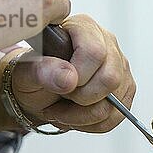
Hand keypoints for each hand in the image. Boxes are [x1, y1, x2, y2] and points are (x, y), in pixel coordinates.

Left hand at [11, 14, 135, 132]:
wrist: (39, 90)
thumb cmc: (34, 74)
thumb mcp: (26, 70)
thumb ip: (43, 70)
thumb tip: (69, 79)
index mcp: (85, 28)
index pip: (94, 52)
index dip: (78, 76)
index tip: (60, 84)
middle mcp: (109, 45)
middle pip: (111, 79)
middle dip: (82, 99)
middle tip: (62, 96)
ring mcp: (121, 69)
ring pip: (115, 103)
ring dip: (84, 116)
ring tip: (64, 111)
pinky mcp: (125, 91)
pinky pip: (116, 117)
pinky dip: (93, 124)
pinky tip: (77, 117)